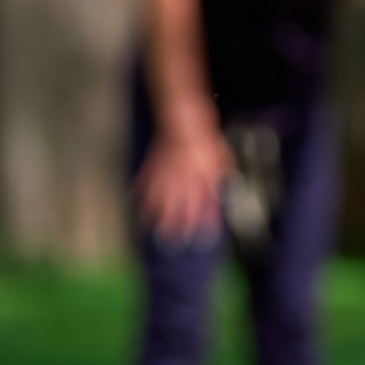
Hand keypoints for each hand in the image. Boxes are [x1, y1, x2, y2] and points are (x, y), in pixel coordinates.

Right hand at [135, 113, 231, 243]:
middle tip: (171, 243)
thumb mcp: (222, 154)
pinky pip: (144, 183)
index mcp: (202, 181)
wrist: (182, 121)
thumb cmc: (205, 137)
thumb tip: (229, 183)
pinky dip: (138, 193)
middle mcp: (183, 184)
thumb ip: (225, 171)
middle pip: (177, 211)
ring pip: (158, 202)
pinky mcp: (153, 167)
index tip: (204, 236)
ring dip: (153, 217)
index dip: (206, 223)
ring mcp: (166, 178)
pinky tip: (134, 201)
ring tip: (149, 229)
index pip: (205, 207)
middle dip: (175, 229)